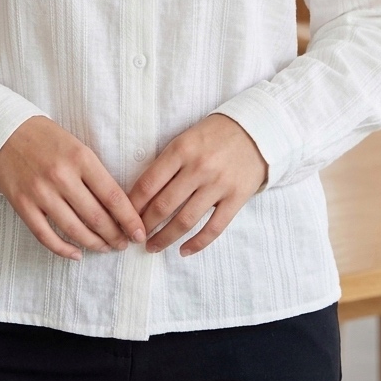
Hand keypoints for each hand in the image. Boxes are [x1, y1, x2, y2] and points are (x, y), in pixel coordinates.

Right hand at [0, 116, 146, 260]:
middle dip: (115, 236)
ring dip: (94, 244)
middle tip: (123, 244)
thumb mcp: (76, 145)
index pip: (113, 196)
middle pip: (96, 217)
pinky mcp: (23, 205)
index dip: (129, 219)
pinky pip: (46, 236)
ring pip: (74, 230)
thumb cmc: (45, 138)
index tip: (139, 232)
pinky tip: (76, 253)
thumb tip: (117, 206)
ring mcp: (40, 192)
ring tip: (105, 248)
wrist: (4, 132)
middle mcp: (61, 176)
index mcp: (80, 158)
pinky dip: (63, 249)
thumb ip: (94, 173)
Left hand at [127, 114, 268, 257]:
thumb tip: (142, 193)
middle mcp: (198, 168)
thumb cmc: (214, 135)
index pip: (149, 183)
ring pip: (185, 220)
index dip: (133, 204)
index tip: (124, 216)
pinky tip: (183, 251)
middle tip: (134, 236)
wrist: (256, 130)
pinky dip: (197, 243)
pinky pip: (214, 228)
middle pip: (164, 205)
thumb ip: (167, 162)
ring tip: (152, 247)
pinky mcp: (236, 198)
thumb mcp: (186, 138)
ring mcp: (218, 184)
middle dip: (145, 225)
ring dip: (165, 237)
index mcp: (181, 149)